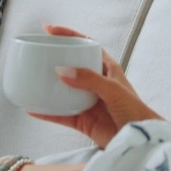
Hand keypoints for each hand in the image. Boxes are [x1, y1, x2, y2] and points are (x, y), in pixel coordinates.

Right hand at [30, 25, 164, 147]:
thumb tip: (61, 70)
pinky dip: (46, 112)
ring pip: (63, 90)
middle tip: (35, 53)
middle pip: (71, 65)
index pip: (86, 45)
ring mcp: (88, 101)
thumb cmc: (136, 111)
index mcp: (106, 68)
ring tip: (29, 79)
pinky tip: (32, 108)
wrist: (141, 141)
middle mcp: (96, 83)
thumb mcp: (114, 90)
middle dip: (54, 58)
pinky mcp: (83, 121)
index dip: (69, 35)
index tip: (49, 29)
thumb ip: (89, 79)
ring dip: (48, 85)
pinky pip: (60, 114)